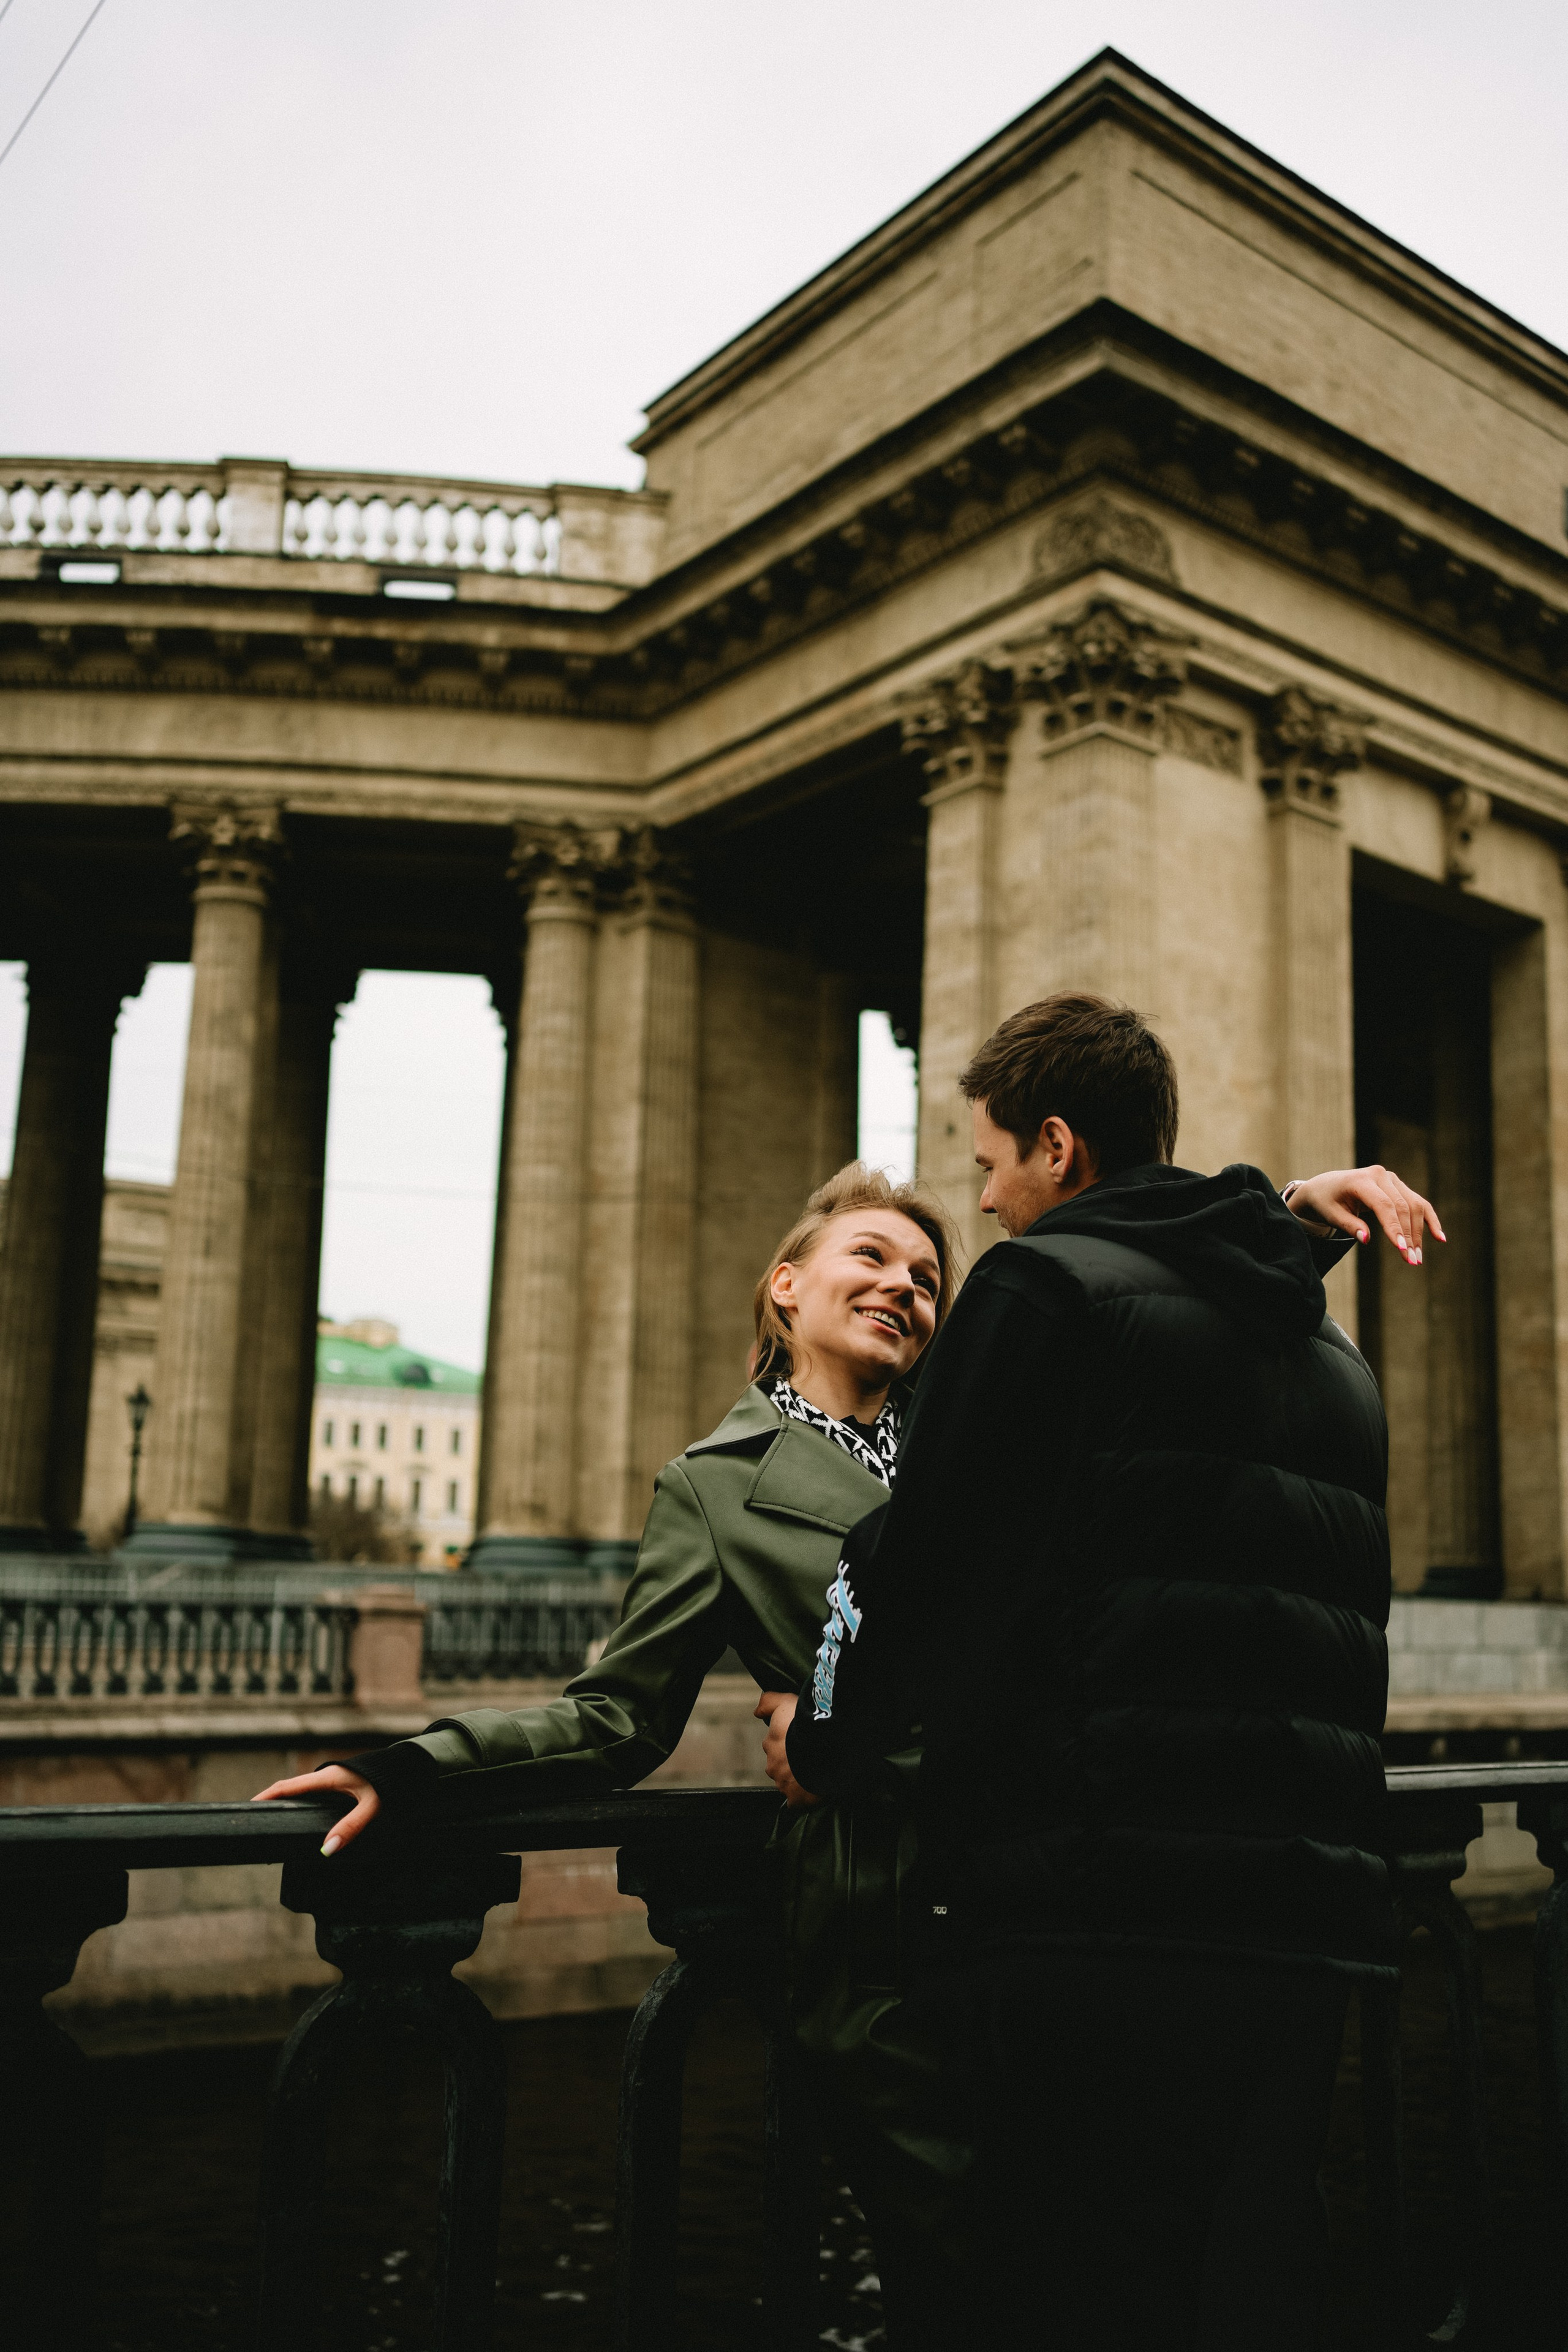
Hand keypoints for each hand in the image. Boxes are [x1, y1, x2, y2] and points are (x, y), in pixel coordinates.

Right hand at [251, 1764, 379, 1854]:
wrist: (408, 1766)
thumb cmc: (389, 1783)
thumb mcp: (371, 1806)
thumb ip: (350, 1827)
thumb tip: (326, 1850)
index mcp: (328, 1776)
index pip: (288, 1786)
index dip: (267, 1797)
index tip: (248, 1808)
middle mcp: (326, 1776)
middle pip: (290, 1789)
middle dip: (271, 1802)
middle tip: (254, 1820)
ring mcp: (332, 1780)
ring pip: (301, 1792)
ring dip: (285, 1803)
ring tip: (270, 1822)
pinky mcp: (339, 1785)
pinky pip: (312, 1795)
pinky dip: (299, 1804)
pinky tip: (298, 1818)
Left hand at [754, 1690, 820, 1810]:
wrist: (824, 1744)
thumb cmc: (805, 1723)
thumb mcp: (785, 1701)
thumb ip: (768, 1702)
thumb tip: (757, 1712)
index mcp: (771, 1744)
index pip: (775, 1745)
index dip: (789, 1743)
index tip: (801, 1741)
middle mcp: (773, 1766)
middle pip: (781, 1766)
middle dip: (792, 1762)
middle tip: (811, 1756)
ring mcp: (784, 1784)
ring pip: (789, 1783)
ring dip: (799, 1779)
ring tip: (817, 1771)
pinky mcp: (796, 1799)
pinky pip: (798, 1802)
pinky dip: (804, 1798)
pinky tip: (815, 1791)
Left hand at [1287, 1165, 1444, 1265]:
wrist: (1327, 1185)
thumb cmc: (1327, 1201)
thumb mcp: (1331, 1214)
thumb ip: (1348, 1225)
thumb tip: (1366, 1239)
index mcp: (1361, 1180)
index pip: (1385, 1205)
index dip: (1395, 1228)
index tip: (1402, 1250)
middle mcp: (1380, 1176)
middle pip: (1402, 1207)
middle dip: (1409, 1236)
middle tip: (1412, 1261)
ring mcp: (1392, 1179)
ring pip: (1413, 1206)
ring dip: (1419, 1233)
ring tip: (1417, 1257)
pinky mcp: (1398, 1186)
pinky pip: (1418, 1203)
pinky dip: (1429, 1220)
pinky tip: (1439, 1237)